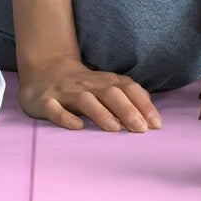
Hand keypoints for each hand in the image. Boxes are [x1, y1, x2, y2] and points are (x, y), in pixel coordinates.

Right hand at [17, 54, 160, 132]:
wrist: (44, 70)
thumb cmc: (83, 85)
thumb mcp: (107, 86)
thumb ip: (129, 96)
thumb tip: (151, 112)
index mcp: (105, 82)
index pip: (128, 89)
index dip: (143, 105)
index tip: (156, 124)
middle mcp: (88, 85)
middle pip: (110, 94)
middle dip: (127, 110)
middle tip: (141, 129)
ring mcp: (66, 93)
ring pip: (85, 101)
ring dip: (101, 113)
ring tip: (115, 128)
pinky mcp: (46, 102)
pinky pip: (54, 109)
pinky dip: (65, 117)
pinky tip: (77, 127)